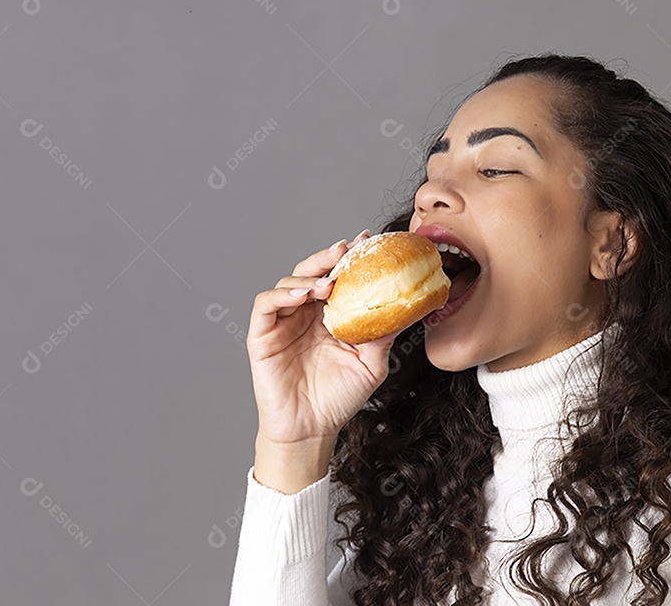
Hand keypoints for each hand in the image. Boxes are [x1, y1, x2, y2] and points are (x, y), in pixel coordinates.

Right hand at [245, 229, 403, 447]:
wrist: (311, 431)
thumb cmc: (339, 398)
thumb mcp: (372, 363)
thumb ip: (384, 334)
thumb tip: (408, 307)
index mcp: (331, 315)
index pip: (338, 278)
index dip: (350, 258)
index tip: (368, 241)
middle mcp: (305, 313)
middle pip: (312, 271)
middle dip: (329, 257)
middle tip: (347, 249)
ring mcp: (283, 322)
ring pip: (289, 281)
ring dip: (308, 275)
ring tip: (328, 282)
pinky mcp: (262, 335)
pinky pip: (266, 305)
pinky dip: (283, 293)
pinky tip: (303, 294)